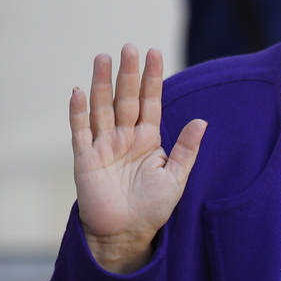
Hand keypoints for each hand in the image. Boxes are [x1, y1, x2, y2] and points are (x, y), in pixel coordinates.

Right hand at [70, 45, 205, 272]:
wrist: (127, 234)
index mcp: (148, 139)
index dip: (152, 78)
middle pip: (126, 98)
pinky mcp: (85, 159)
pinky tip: (78, 91)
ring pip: (102, 108)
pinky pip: (80, 131)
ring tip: (102, 57)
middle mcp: (125, 137)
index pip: (151, 102)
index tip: (154, 52)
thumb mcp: (176, 177)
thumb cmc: (153, 207)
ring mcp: (103, 146)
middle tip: (128, 47)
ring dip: (101, 83)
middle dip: (128, 73)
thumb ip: (187, 148)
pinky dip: (79, 112)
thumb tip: (202, 120)